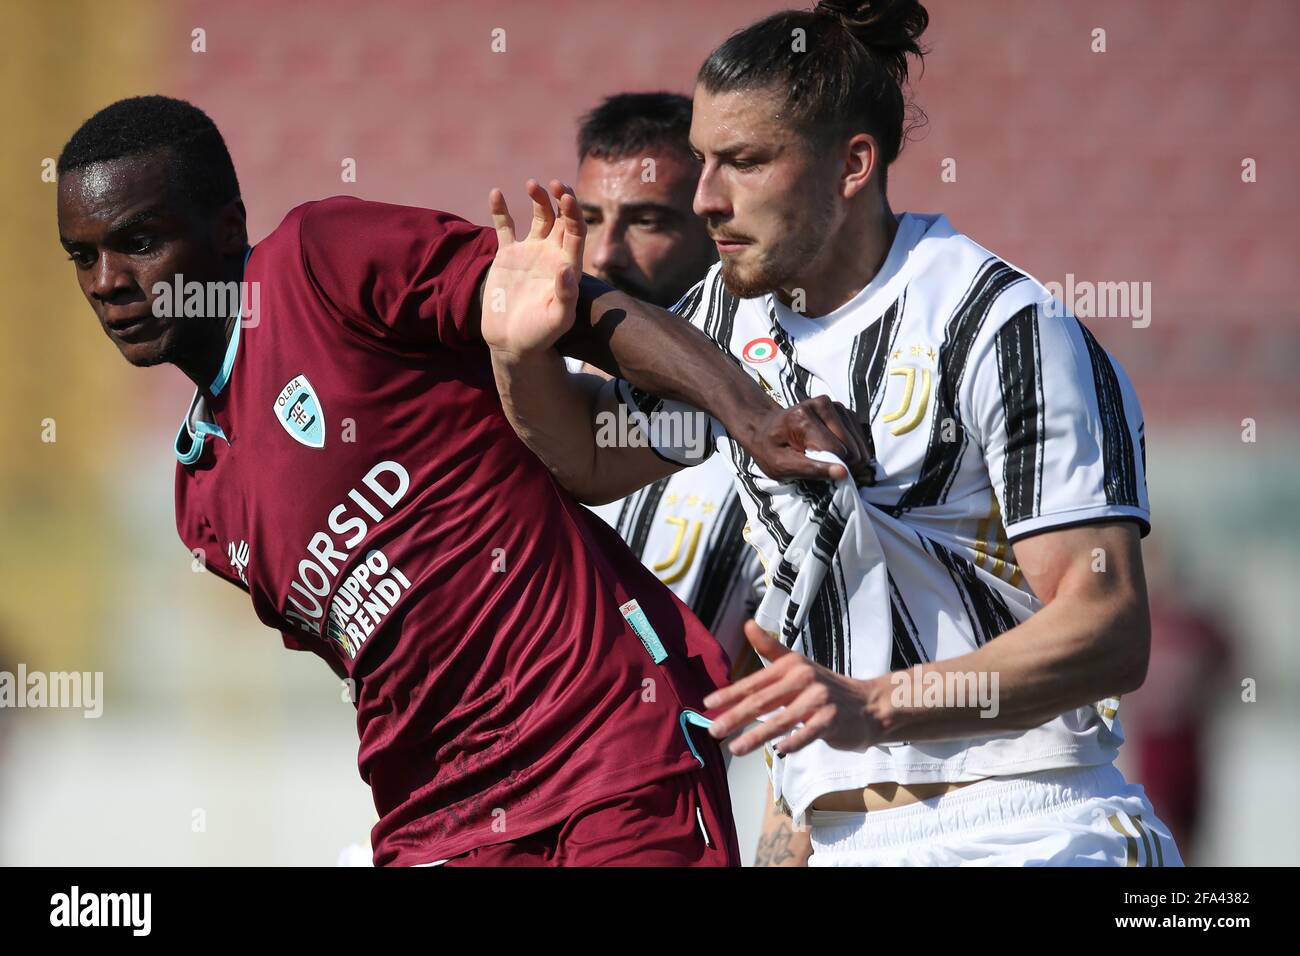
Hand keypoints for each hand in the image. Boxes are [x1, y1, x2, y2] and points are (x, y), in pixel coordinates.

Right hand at [482, 179, 584, 355]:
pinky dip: (500, 210)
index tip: (567, 197)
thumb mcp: (557, 320)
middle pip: (561, 218)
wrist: (512, 343)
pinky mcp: (507, 255)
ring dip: (538, 198)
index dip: (574, 213)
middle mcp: (552, 254)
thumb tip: (565, 268)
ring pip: (538, 217)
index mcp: (568, 265)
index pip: (576, 231)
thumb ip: (565, 296)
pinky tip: (496, 193)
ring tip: (532, 184)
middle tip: (555, 184)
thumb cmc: (540, 335)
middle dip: (561, 198)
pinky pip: (505, 227)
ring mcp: (529, 252)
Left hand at [704, 620, 888, 755]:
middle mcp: (803, 679)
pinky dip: (794, 741)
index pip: (755, 682)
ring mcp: (819, 699)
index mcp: (791, 665)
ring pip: (781, 720)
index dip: (730, 693)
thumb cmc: (826, 688)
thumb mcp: (798, 665)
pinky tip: (779, 751)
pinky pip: (808, 733)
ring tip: (735, 748)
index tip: (708, 703)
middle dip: (735, 716)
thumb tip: (748, 624)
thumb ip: (770, 649)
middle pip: (763, 701)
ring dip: (756, 736)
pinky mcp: (832, 719)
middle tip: (713, 730)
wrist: (869, 704)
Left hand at [747, 395, 876, 484]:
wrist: (766, 428)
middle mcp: (822, 405)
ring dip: (849, 457)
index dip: (833, 468)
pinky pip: (859, 436)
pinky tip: (835, 451)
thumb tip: (844, 473)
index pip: (836, 451)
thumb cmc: (770, 450)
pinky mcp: (843, 410)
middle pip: (851, 447)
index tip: (820, 475)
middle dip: (843, 464)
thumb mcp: (782, 466)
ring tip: (828, 460)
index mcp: (803, 418)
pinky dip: (852, 448)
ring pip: (859, 443)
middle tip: (824, 468)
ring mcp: (835, 404)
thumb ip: (812, 470)